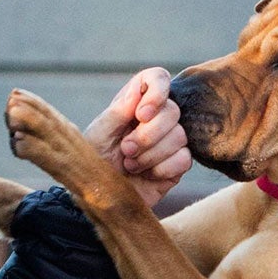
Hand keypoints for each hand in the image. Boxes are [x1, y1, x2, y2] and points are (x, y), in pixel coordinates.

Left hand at [83, 68, 191, 209]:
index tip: (141, 114)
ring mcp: (168, 143)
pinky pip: (184, 159)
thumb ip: (118, 112)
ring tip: (130, 165)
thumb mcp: (98, 135)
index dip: (157, 92)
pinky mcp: (176, 166)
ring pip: (180, 136)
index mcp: (134, 104)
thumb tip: (138, 89)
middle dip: (148, 134)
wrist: (98, 198)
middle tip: (126, 150)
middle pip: (173, 111)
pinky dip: (163, 168)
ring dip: (151, 154)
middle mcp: (155, 120)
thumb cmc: (92, 163)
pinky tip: (147, 175)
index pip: (158, 79)